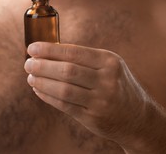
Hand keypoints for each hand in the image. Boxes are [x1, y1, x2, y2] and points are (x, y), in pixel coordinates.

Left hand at [24, 42, 150, 142]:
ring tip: (30, 77)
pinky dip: (48, 96)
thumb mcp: (108, 66)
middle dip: (42, 66)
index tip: (32, 48)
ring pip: (63, 89)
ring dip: (42, 82)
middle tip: (28, 64)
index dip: (49, 50)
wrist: (137, 117)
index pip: (73, 52)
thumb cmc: (116, 84)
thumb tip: (46, 51)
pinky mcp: (93, 117)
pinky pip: (64, 105)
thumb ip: (83, 58)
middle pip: (67, 71)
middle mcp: (107, 80)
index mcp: (109, 61)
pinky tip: (38, 90)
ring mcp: (101, 101)